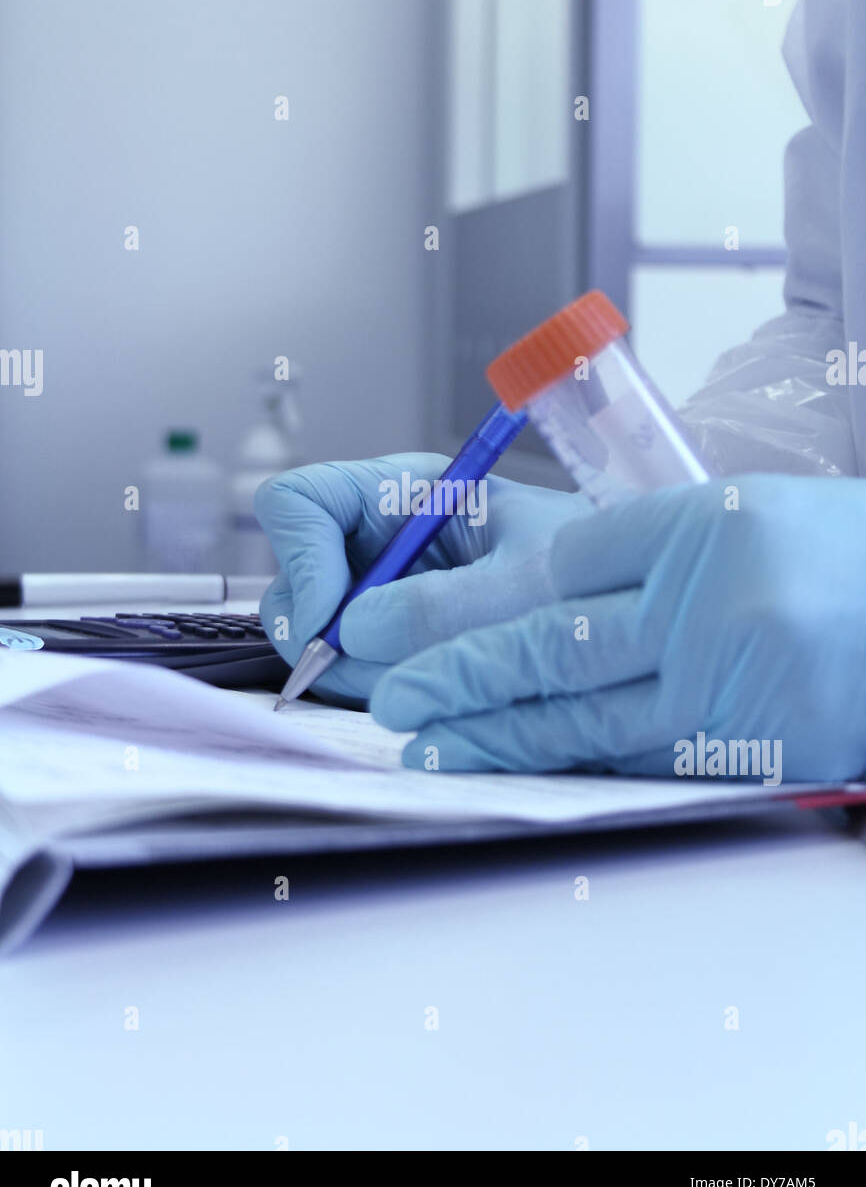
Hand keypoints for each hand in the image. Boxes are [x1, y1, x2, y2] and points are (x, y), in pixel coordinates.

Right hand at [255, 454, 584, 703]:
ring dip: (358, 675)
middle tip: (381, 672)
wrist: (635, 615)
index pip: (299, 502)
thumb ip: (438, 608)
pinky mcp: (395, 646)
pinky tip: (438, 693)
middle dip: (324, 636)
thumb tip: (348, 633)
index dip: (300, 559)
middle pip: (293, 582)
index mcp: (405, 492)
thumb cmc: (597, 576)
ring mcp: (383, 597)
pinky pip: (352, 676)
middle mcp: (381, 541)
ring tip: (438, 677)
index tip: (333, 621)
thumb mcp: (525, 586)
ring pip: (318, 641)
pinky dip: (380, 694)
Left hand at [370, 475, 865, 781]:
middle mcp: (711, 608)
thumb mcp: (740, 512)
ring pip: (578, 711)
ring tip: (410, 729)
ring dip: (485, 723)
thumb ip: (642, 545)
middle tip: (371, 664)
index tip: (393, 605)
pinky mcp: (748, 756)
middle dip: (450, 654)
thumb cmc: (839, 555)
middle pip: (553, 635)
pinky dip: (556, 762)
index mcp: (705, 527)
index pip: (560, 563)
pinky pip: (630, 759)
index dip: (464, 591)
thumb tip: (537, 591)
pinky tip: (497, 765)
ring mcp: (730, 689)